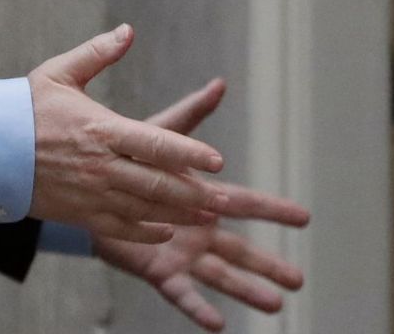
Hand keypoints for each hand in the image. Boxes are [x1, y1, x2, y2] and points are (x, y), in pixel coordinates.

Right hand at [28, 24, 228, 243]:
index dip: (189, 153)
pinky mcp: (78, 213)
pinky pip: (118, 227)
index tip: (218, 160)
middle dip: (195, 193)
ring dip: (179, 214)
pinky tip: (166, 230)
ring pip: (143, 209)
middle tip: (226, 200)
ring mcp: (90, 193)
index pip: (156, 144)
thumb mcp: (59, 73)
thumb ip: (97, 53)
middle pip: (157, 184)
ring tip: (208, 216)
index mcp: (102, 129)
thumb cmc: (24, 108)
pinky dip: (145, 231)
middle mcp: (101, 165)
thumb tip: (128, 31)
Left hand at [94, 77, 310, 329]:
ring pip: (220, 274)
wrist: (88, 184)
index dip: (275, 210)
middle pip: (242, 249)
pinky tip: (219, 324)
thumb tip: (219, 84)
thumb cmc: (131, 159)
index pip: (247, 204)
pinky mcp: (157, 269)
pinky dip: (199, 308)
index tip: (305, 216)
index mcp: (204, 197)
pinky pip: (181, 292)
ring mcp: (181, 252)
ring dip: (246, 290)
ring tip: (275, 306)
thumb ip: (191, 113)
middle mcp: (199, 229)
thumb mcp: (162, 134)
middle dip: (270, 264)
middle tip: (299, 279)